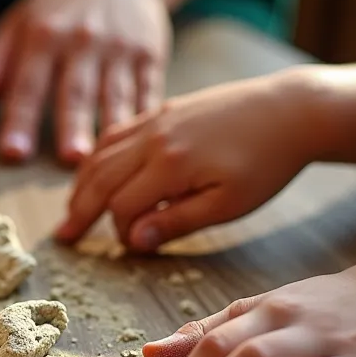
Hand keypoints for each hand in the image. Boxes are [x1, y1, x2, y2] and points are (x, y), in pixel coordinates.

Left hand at [0, 0, 171, 162]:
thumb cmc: (63, 7)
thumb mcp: (22, 20)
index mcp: (44, 35)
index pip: (28, 84)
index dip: (20, 119)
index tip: (12, 152)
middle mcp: (83, 41)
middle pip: (75, 92)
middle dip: (72, 126)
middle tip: (70, 159)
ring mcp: (120, 49)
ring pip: (113, 95)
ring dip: (107, 127)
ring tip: (102, 158)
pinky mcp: (150, 57)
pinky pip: (146, 92)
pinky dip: (142, 118)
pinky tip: (137, 144)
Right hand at [54, 70, 318, 248]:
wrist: (293, 110)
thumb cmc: (266, 163)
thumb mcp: (228, 205)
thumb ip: (177, 222)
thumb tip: (133, 239)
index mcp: (170, 164)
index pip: (123, 205)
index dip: (121, 232)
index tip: (133, 248)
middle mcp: (153, 137)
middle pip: (100, 178)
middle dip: (80, 211)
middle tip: (62, 237)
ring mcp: (155, 118)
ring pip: (102, 153)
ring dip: (82, 183)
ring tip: (72, 208)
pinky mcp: (163, 108)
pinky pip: (117, 132)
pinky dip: (98, 155)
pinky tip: (95, 170)